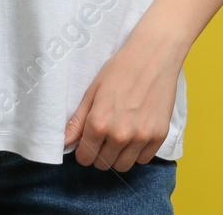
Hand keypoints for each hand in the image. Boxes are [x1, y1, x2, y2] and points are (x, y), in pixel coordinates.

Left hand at [63, 30, 183, 171]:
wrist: (154, 55)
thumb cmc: (120, 68)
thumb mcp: (93, 91)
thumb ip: (78, 121)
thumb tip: (63, 143)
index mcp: (98, 123)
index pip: (85, 158)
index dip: (83, 151)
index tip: (88, 142)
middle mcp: (119, 134)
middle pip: (103, 164)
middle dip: (100, 153)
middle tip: (104, 135)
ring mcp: (141, 137)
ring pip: (123, 166)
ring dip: (118, 155)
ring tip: (120, 136)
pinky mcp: (159, 136)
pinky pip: (144, 159)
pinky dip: (138, 152)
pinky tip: (136, 134)